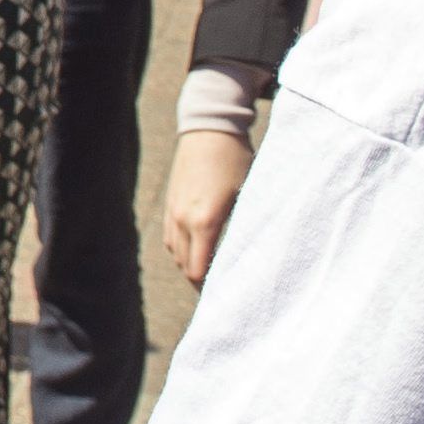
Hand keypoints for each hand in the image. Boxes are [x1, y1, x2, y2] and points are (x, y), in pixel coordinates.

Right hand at [164, 126, 254, 284]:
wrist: (210, 127)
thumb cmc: (236, 160)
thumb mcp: (248, 194)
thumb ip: (246, 227)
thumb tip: (253, 257)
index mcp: (204, 221)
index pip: (198, 270)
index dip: (209, 288)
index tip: (226, 295)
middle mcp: (183, 219)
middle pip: (186, 266)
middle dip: (201, 281)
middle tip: (222, 290)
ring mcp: (173, 210)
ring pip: (176, 253)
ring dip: (191, 264)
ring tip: (211, 271)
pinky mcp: (170, 202)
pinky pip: (171, 236)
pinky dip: (183, 249)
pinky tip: (199, 248)